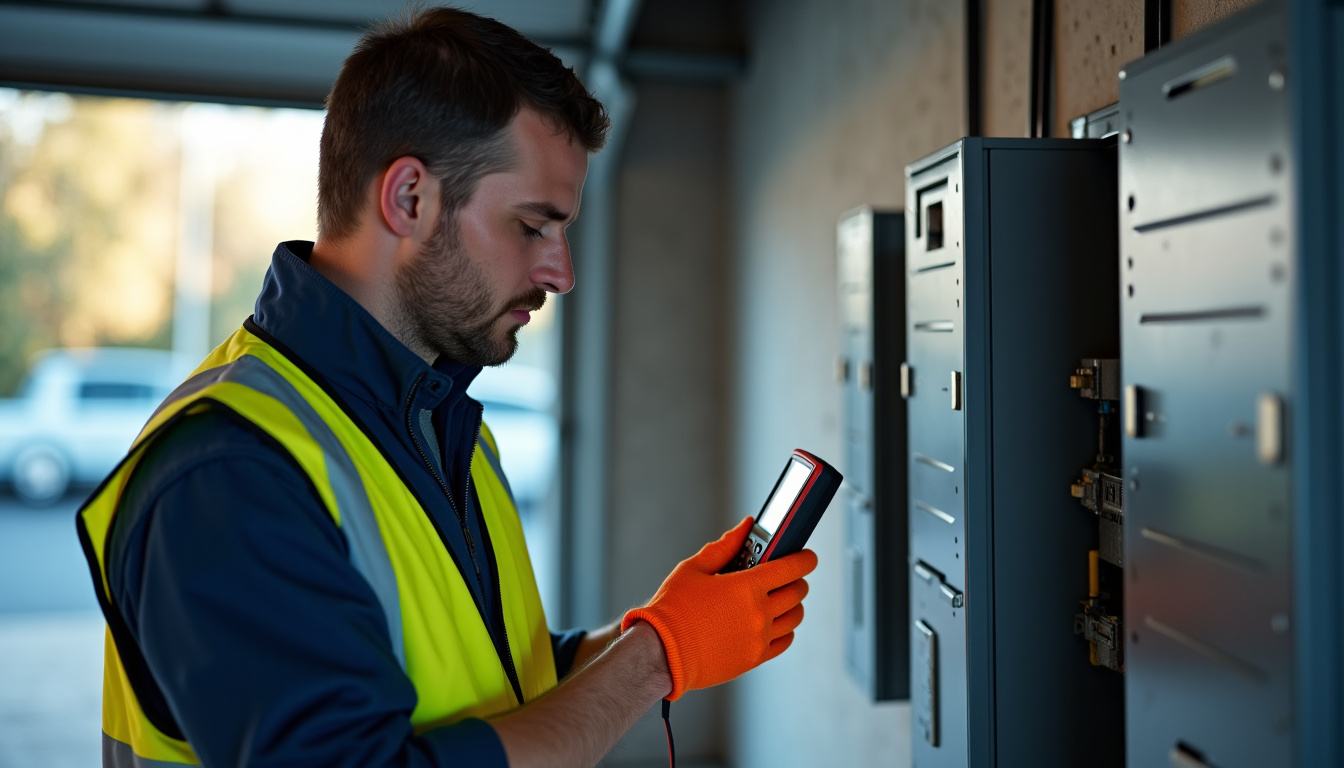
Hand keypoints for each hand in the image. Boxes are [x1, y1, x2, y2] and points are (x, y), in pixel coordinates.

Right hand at [621, 516, 817, 699]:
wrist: (661, 653)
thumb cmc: (672, 610)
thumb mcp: (693, 569)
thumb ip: (724, 546)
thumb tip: (744, 528)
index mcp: (746, 587)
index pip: (791, 568)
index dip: (805, 559)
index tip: (808, 556)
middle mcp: (758, 613)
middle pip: (797, 592)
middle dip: (797, 579)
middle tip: (788, 575)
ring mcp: (759, 638)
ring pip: (794, 617)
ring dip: (794, 604)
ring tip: (781, 598)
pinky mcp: (754, 659)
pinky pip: (784, 641)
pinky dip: (786, 629)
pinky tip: (775, 623)